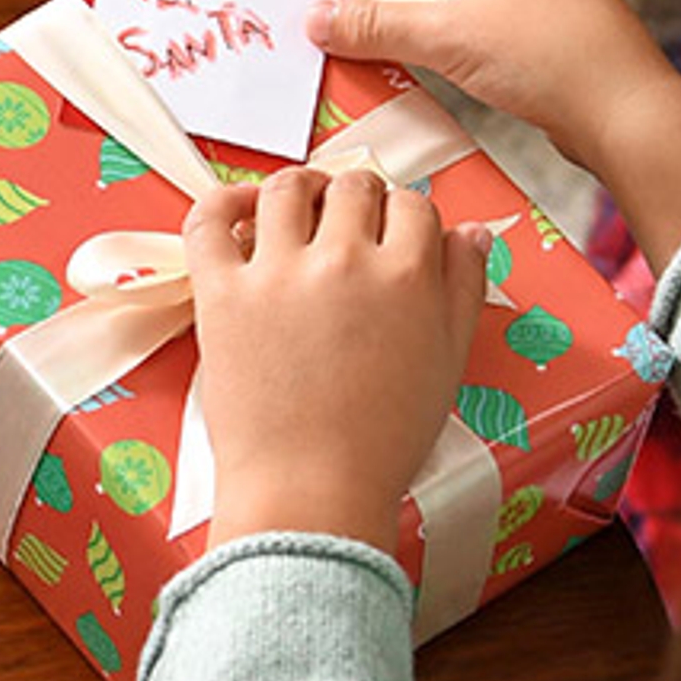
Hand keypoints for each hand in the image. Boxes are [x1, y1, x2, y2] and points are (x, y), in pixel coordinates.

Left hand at [185, 164, 487, 551]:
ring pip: (287, 188)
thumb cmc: (382, 441)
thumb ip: (464, 287)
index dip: (404, 215)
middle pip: (353, 187)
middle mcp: (345, 260)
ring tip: (300, 208)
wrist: (311, 493)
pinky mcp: (222, 293)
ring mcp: (278, 273)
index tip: (391, 235)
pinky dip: (222, 202)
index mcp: (409, 275)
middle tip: (346, 227)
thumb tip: (471, 231)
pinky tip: (238, 209)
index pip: (412, 205)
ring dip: (299, 188)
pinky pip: (209, 220)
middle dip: (356, 199)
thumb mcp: (448, 362)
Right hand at [299, 0, 680, 271]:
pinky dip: (433, 22)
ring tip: (369, 35)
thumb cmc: (548, 57)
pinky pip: (468, 4)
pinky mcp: (537, 16)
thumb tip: (317, 20)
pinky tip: (418, 56)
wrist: (627, 110)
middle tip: (336, 6)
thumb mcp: (446, 37)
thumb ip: (374, 24)